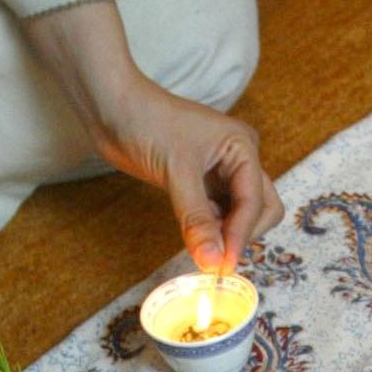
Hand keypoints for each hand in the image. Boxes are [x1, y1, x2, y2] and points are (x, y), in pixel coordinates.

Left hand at [21, 1, 283, 270]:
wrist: (110, 105)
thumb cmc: (146, 122)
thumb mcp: (176, 172)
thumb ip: (196, 219)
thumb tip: (212, 262)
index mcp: (243, 147)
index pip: (255, 201)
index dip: (241, 235)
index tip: (224, 265)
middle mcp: (239, 159)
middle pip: (262, 208)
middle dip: (244, 234)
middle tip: (219, 259)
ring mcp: (220, 171)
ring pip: (240, 213)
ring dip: (226, 234)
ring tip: (205, 252)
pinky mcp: (200, 182)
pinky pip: (217, 213)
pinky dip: (210, 229)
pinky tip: (197, 240)